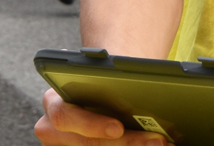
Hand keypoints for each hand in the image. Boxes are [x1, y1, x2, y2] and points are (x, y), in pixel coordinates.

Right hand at [34, 88, 167, 145]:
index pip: (64, 116)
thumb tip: (148, 86)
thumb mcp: (101, 75)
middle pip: (86, 144)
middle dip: (126, 142)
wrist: (100, 88)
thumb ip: (111, 80)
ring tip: (161, 143)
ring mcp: (63, 144)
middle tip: (157, 140)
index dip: (91, 125)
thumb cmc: (102, 80)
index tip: (118, 128)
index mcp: (53, 101)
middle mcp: (52, 129)